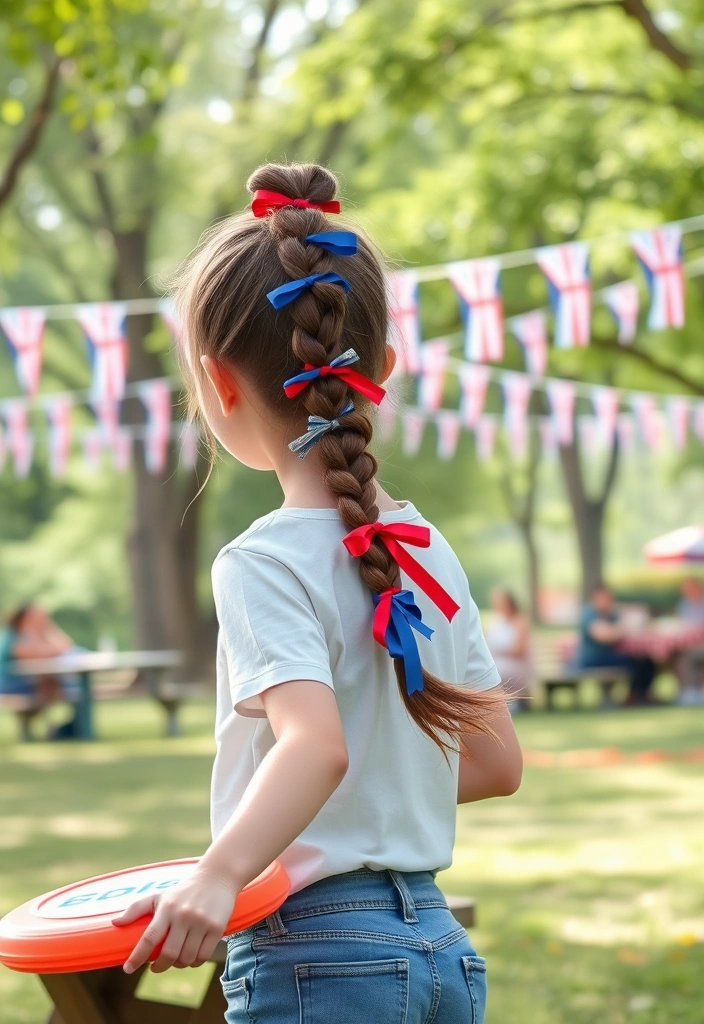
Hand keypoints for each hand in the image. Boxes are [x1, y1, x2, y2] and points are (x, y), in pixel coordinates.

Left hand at [113, 867, 238, 973]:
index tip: (127, 969)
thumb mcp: (159, 895)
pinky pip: (203, 956)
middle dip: (160, 966)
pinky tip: (191, 957)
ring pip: (186, 958)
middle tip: (156, 967)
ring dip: (179, 964)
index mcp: (166, 908)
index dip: (137, 956)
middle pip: (169, 953)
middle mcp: (183, 915)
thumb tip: (115, 923)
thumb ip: (136, 909)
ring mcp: (201, 922)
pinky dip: (195, 962)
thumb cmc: (182, 891)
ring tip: (176, 959)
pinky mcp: (216, 927)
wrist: (216, 877)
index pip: (149, 937)